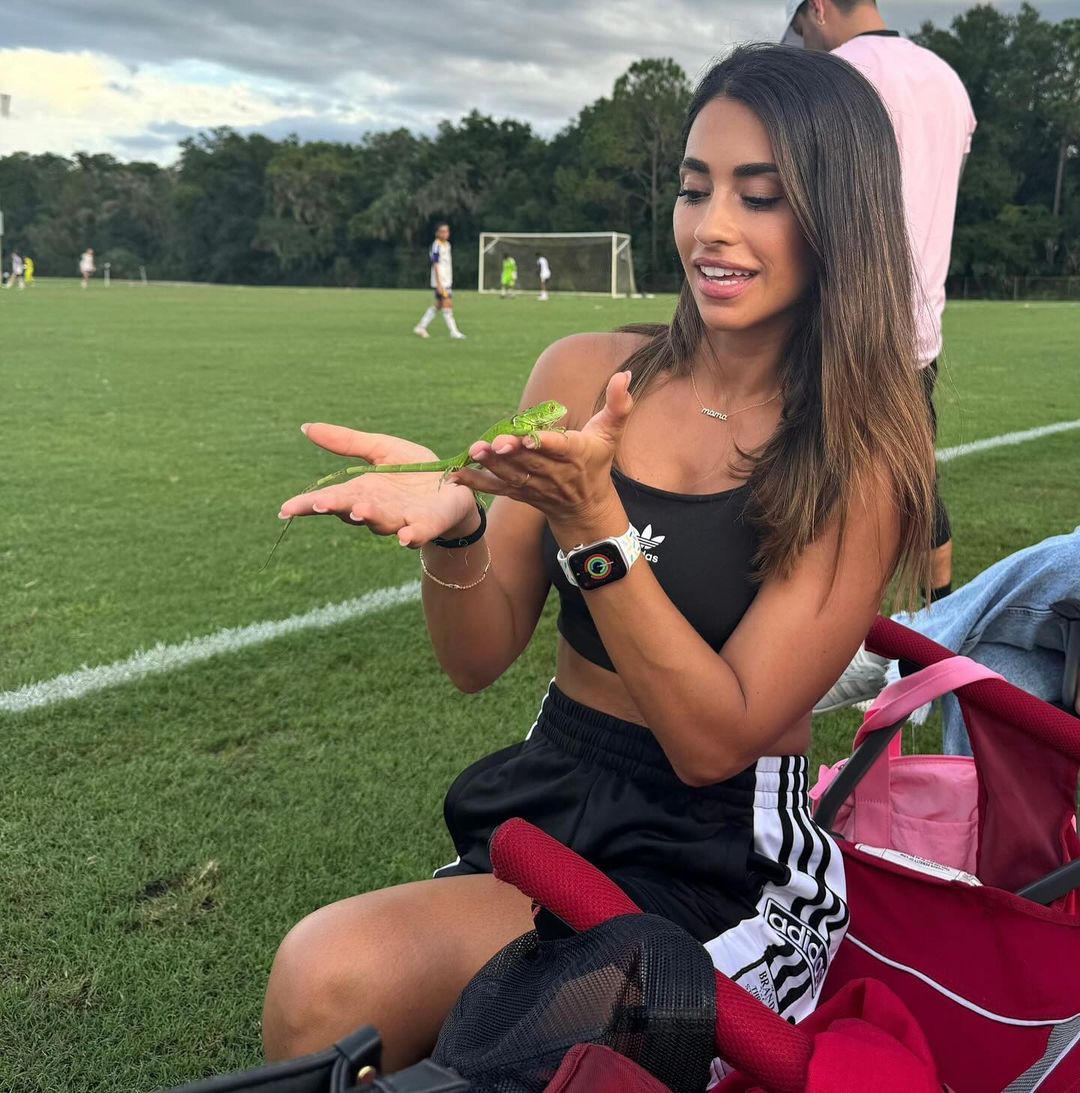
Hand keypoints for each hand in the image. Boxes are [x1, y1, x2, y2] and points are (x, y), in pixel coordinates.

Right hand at [277, 424, 477, 547]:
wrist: (457, 487)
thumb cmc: (415, 471)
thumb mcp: (381, 449)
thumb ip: (347, 443)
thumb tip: (305, 428)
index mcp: (361, 491)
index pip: (329, 499)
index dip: (307, 505)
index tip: (286, 509)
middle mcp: (377, 510)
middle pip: (351, 511)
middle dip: (337, 508)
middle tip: (320, 504)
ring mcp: (401, 519)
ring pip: (382, 522)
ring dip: (370, 517)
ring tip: (360, 510)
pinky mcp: (429, 524)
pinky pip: (418, 533)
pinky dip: (411, 536)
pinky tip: (404, 537)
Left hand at [447, 370, 632, 531]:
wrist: (585, 506)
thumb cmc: (597, 461)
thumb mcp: (611, 432)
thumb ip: (619, 404)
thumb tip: (624, 374)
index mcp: (576, 454)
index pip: (559, 447)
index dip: (544, 443)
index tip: (528, 436)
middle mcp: (555, 472)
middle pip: (531, 461)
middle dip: (511, 452)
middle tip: (493, 442)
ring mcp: (536, 485)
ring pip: (512, 475)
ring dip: (492, 464)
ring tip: (475, 451)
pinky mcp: (520, 493)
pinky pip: (498, 489)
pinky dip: (478, 482)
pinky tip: (458, 474)